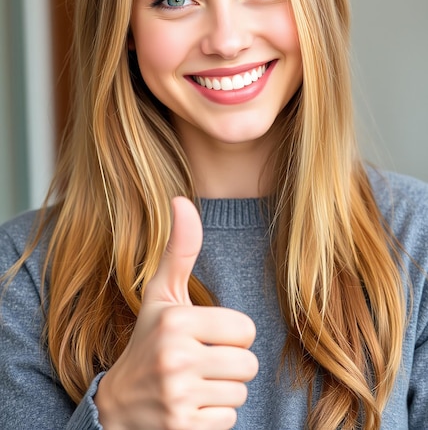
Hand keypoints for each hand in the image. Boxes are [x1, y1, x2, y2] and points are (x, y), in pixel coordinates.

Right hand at [95, 196, 257, 428]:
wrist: (118, 405)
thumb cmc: (148, 340)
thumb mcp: (161, 295)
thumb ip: (180, 249)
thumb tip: (182, 199)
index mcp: (175, 320)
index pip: (245, 328)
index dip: (229, 333)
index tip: (204, 336)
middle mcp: (175, 358)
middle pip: (247, 363)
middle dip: (229, 364)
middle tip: (199, 362)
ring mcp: (178, 397)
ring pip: (241, 393)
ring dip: (222, 390)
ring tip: (193, 383)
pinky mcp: (183, 428)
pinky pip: (229, 420)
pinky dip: (214, 416)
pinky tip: (189, 406)